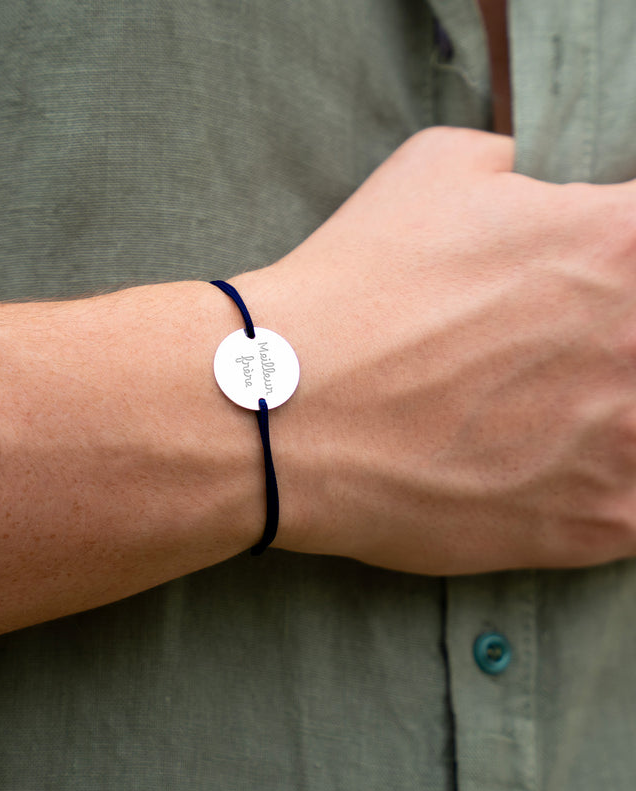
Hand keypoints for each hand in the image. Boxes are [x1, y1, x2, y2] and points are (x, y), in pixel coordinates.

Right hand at [238, 127, 635, 573]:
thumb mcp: (431, 172)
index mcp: (620, 240)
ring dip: (611, 419)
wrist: (287, 407)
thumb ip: (514, 169)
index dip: (611, 266)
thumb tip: (536, 192)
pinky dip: (605, 489)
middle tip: (545, 359)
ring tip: (537, 418)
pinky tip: (547, 475)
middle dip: (607, 343)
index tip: (581, 291)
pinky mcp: (601, 522)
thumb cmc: (352, 289)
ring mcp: (631, 442)